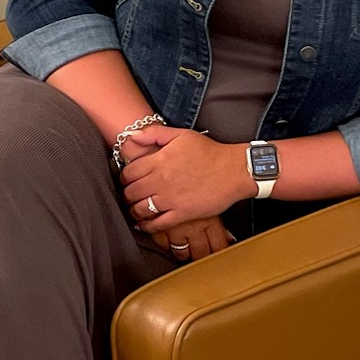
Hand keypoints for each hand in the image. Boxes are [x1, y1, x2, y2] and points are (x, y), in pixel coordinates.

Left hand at [116, 133, 234, 259]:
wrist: (234, 170)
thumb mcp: (181, 134)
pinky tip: (145, 224)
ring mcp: (171, 198)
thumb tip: (131, 136)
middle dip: (127, 194)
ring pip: (141, 209)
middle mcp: (162, 180)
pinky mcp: (182, 213)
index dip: (124, 177)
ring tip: (136, 209)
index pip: (129, 173)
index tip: (128, 180)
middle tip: (130, 195)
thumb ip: (154, 133)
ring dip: (134, 210)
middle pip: (131, 192)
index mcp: (159, 160)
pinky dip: (147, 226)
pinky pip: (158, 224)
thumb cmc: (210, 151)